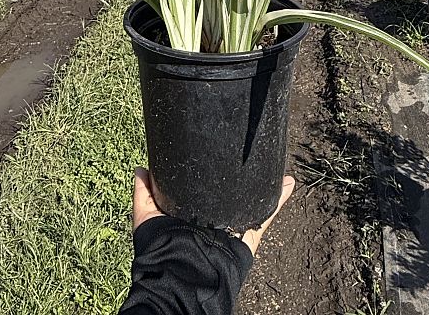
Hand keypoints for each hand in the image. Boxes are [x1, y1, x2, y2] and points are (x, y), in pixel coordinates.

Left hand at [131, 167, 294, 256]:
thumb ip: (144, 193)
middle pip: (231, 195)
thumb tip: (140, 167)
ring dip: (263, 185)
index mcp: (193, 215)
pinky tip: (288, 183)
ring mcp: (232, 226)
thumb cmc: (163, 250)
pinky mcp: (247, 235)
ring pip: (251, 202)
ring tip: (275, 166)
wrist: (183, 276)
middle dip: (240, 178)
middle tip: (248, 154)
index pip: (204, 191)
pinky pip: (265, 216)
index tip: (218, 151)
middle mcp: (214, 219)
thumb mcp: (147, 217)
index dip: (211, 175)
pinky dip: (278, 200)